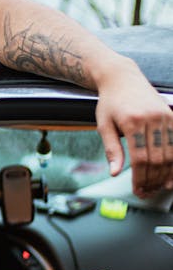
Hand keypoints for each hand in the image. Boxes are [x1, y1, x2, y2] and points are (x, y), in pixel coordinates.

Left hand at [95, 59, 172, 197]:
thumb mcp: (103, 125)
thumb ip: (111, 149)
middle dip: (153, 179)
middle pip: (157, 158)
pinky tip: (171, 172)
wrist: (122, 78)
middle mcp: (151, 118)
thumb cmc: (110, 102)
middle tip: (148, 191)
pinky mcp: (171, 115)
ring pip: (170, 153)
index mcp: (132, 121)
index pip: (139, 159)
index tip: (137, 190)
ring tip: (159, 186)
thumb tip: (114, 173)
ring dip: (166, 173)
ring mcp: (164, 116)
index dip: (140, 178)